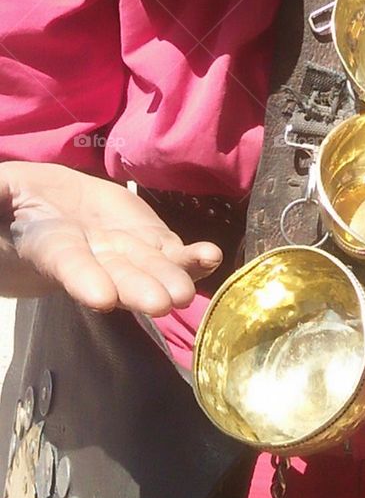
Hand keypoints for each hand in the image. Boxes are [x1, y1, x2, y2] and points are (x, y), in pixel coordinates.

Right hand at [0, 162, 222, 315]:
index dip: (84, 279)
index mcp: (52, 247)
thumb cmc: (18, 205)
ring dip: (171, 278)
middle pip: (117, 277)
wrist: (49, 207)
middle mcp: (92, 260)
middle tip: (162, 303)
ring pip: (149, 267)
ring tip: (189, 289)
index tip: (101, 298)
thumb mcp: (4, 197)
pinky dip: (192, 257)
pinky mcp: (149, 240)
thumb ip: (1, 194)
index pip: (68, 265)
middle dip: (139, 289)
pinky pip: (171, 251)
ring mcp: (124, 252)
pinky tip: (210, 257)